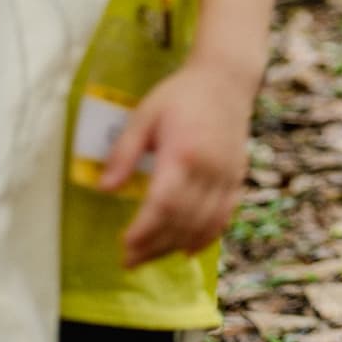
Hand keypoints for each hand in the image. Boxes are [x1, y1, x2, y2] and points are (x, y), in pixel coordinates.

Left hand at [111, 59, 254, 265]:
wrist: (226, 80)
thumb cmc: (180, 96)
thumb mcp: (144, 116)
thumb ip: (124, 153)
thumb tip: (104, 189)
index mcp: (184, 153)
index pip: (163, 204)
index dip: (144, 230)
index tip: (123, 246)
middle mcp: (210, 169)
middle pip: (182, 219)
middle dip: (154, 245)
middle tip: (128, 261)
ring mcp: (227, 175)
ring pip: (203, 223)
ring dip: (175, 245)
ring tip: (149, 258)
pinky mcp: (237, 177)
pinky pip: (223, 216)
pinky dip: (206, 237)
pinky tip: (187, 250)